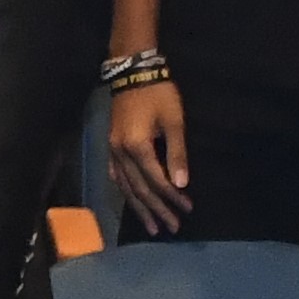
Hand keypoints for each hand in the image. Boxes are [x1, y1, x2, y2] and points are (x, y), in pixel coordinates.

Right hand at [100, 76, 191, 237]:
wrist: (132, 71)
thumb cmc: (158, 93)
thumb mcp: (173, 121)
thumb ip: (177, 154)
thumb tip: (182, 184)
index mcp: (137, 147)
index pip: (157, 181)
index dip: (172, 197)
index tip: (187, 209)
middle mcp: (121, 153)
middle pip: (140, 189)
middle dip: (157, 210)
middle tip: (171, 228)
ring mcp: (113, 150)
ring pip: (126, 186)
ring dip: (140, 207)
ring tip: (151, 225)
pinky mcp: (111, 145)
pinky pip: (117, 175)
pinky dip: (125, 191)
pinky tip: (131, 200)